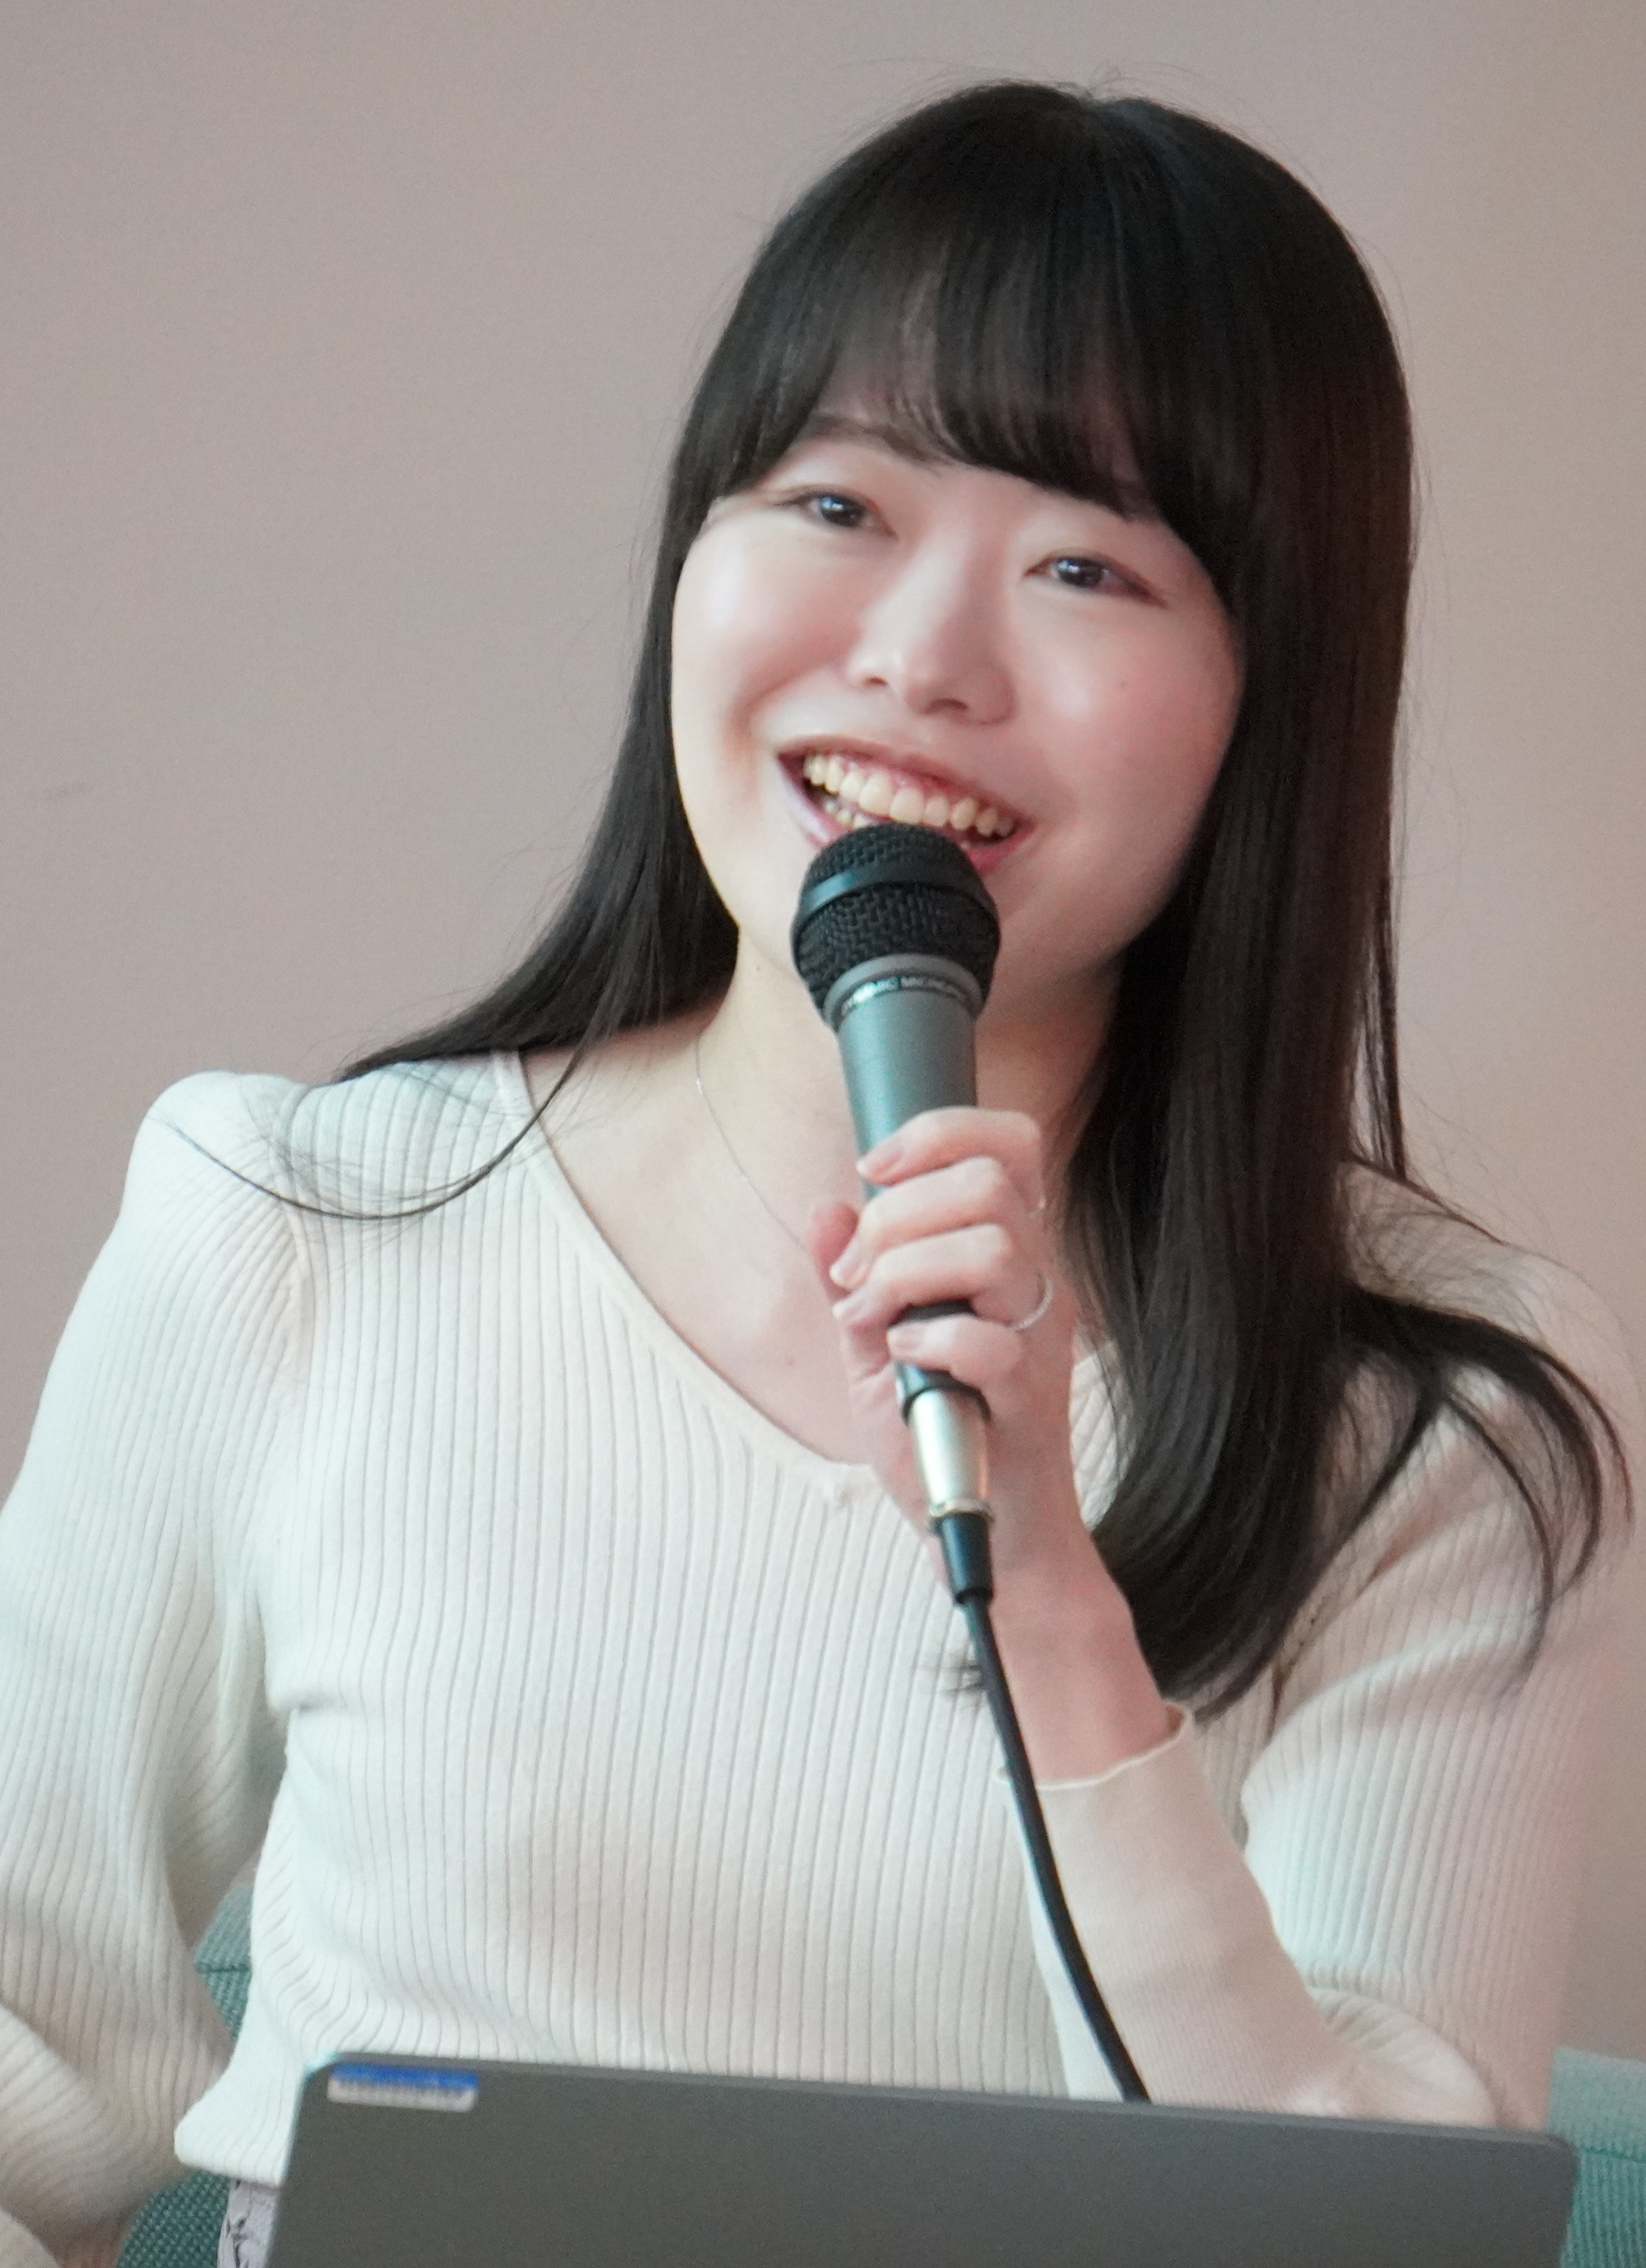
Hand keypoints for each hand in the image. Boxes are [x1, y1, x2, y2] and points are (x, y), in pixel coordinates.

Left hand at [805, 1106, 1080, 1568]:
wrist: (986, 1534)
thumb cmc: (941, 1436)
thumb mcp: (877, 1347)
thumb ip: (853, 1279)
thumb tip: (825, 1209)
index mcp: (1005, 1254)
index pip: (1005, 1144)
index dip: (936, 1134)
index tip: (872, 1169)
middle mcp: (1034, 1282)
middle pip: (987, 1183)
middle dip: (895, 1217)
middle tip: (856, 1280)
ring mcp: (1039, 1336)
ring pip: (991, 1246)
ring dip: (904, 1274)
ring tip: (870, 1321)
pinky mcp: (1032, 1395)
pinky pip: (988, 1339)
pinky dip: (927, 1339)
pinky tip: (901, 1360)